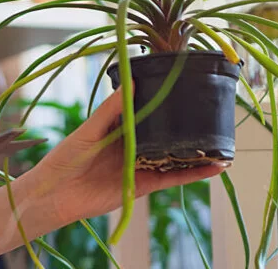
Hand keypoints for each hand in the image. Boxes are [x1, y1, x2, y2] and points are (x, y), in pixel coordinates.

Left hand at [27, 89, 226, 221]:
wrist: (54, 195)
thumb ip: (112, 110)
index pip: (148, 113)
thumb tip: (133, 82)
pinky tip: (213, 167)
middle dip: (187, 127)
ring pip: (174, 157)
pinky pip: (172, 179)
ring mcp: (140, 166)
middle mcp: (133, 146)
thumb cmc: (64, 159)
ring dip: (197, 152)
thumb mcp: (88, 129)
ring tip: (223, 143)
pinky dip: (193, 174)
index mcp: (119, 129)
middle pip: (165, 134)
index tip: (186, 88)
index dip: (165, 103)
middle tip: (212, 114)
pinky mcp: (143, 186)